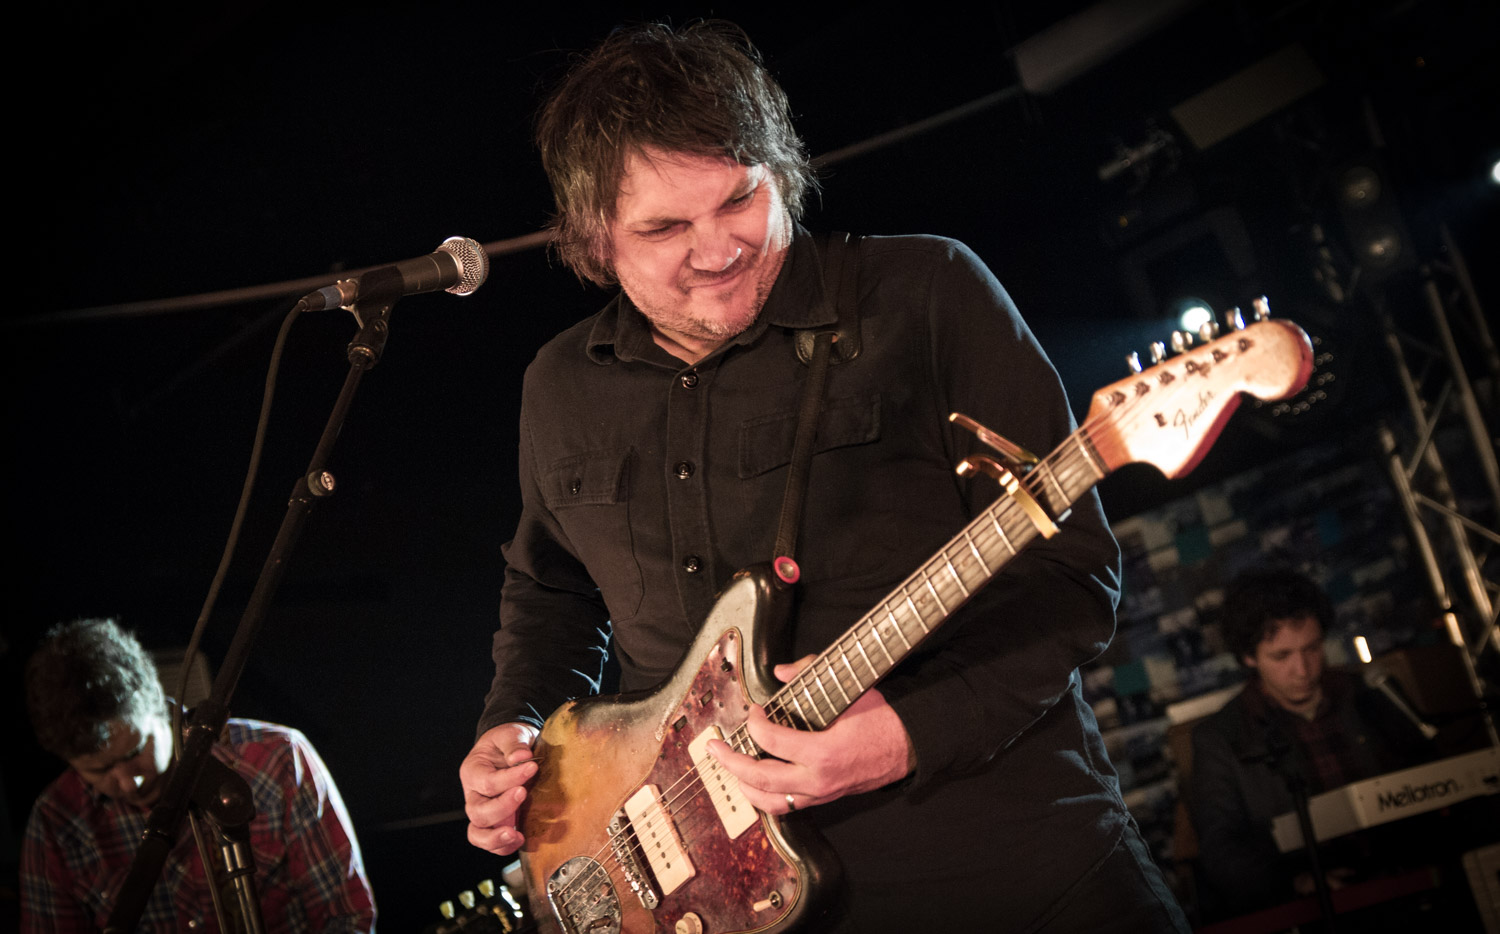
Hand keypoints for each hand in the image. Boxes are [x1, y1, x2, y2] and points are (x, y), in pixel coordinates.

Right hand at [461, 722, 540, 854]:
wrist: (509, 749)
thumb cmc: (508, 742)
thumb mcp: (510, 733)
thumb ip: (514, 743)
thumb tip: (522, 757)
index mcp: (473, 771)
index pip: (487, 782)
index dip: (509, 778)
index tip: (532, 766)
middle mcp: (474, 795)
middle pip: (478, 811)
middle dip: (501, 807)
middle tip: (523, 793)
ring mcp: (483, 812)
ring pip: (478, 833)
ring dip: (496, 838)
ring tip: (516, 835)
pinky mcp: (496, 823)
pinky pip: (491, 843)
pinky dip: (503, 847)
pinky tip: (520, 840)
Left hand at [708, 656, 913, 814]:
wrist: (907, 749)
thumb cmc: (881, 720)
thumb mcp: (850, 690)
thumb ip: (810, 673)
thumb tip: (780, 672)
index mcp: (823, 752)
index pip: (772, 741)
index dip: (754, 723)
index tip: (752, 710)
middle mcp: (817, 780)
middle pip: (760, 778)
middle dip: (731, 761)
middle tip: (714, 747)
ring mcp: (820, 794)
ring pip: (769, 801)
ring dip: (743, 785)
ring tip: (729, 768)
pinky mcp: (823, 799)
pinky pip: (786, 806)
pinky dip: (765, 796)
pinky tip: (754, 783)